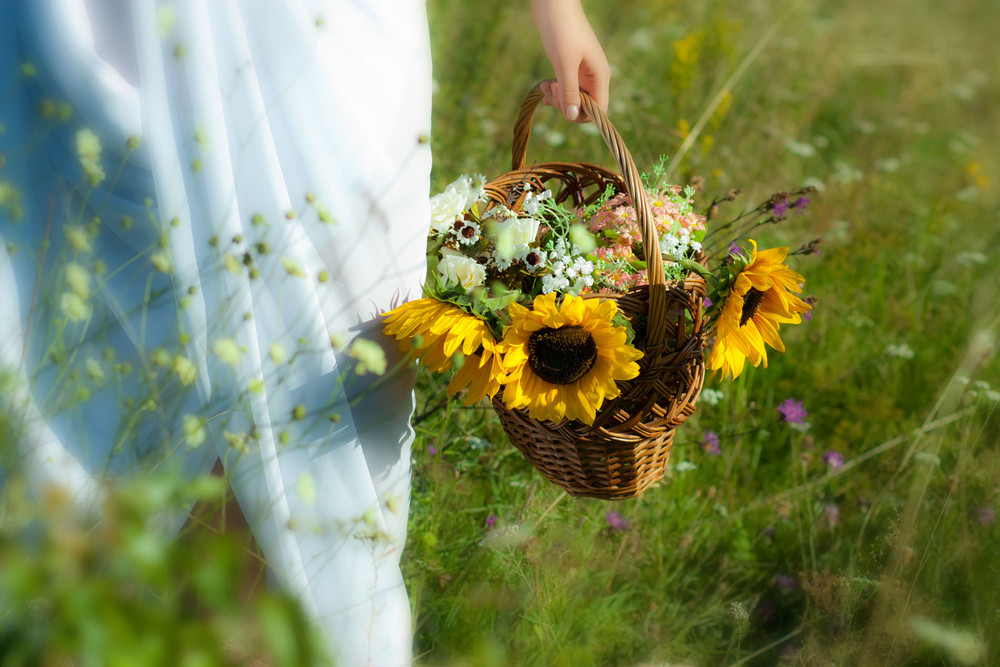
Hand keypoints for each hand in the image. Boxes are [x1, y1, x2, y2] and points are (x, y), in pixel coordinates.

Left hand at [531, 0, 609, 122]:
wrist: (553, 4)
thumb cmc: (561, 30)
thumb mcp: (564, 64)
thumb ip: (569, 92)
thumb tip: (573, 116)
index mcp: (599, 76)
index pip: (598, 110)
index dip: (580, 115)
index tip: (562, 104)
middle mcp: (594, 76)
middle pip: (584, 106)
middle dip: (565, 105)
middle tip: (550, 91)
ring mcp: (583, 72)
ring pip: (573, 98)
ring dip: (558, 98)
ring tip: (544, 86)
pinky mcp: (572, 67)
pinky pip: (566, 88)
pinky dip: (555, 90)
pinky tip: (545, 86)